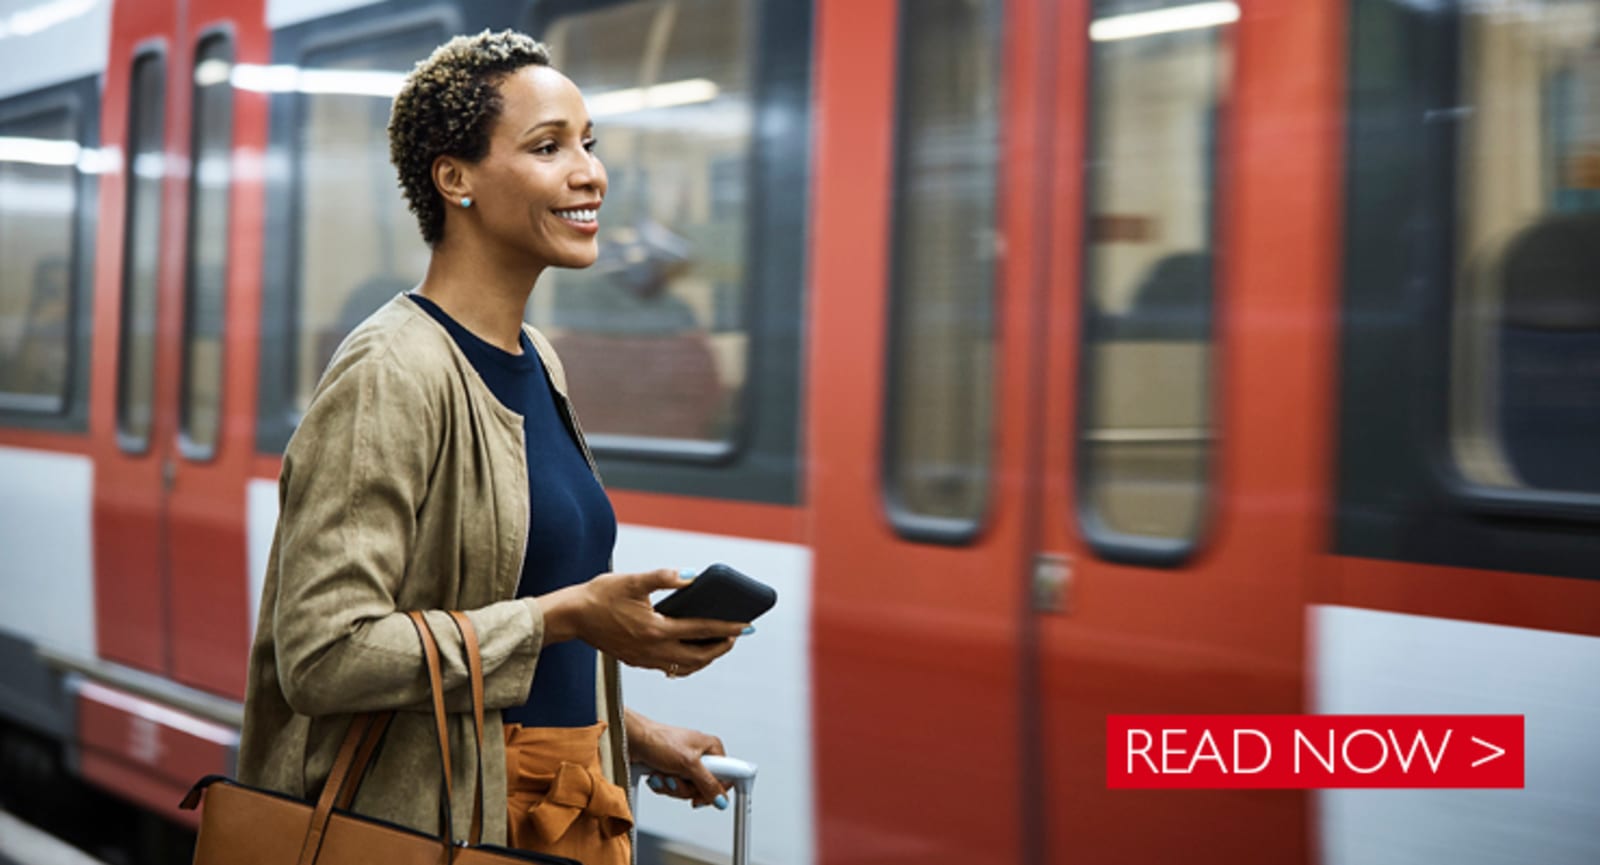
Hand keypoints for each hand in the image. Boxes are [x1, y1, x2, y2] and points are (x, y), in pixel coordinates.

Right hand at [540, 569, 746, 675]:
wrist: (571, 616)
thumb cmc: (600, 595)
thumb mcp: (633, 580)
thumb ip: (664, 578)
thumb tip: (692, 577)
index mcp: (655, 629)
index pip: (701, 631)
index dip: (727, 627)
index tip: (746, 625)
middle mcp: (652, 650)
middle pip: (698, 656)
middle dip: (721, 647)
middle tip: (736, 635)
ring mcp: (644, 659)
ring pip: (684, 667)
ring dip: (705, 657)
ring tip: (718, 643)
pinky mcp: (636, 661)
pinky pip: (669, 668)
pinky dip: (686, 662)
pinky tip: (689, 651)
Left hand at [626, 710, 730, 808]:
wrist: (632, 740)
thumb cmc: (658, 740)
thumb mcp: (688, 764)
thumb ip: (707, 784)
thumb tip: (721, 799)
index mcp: (711, 748)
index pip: (727, 777)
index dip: (715, 790)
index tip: (701, 796)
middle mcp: (700, 757)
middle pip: (704, 788)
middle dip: (685, 788)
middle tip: (675, 778)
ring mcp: (685, 765)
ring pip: (687, 791)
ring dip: (671, 786)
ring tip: (663, 774)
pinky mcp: (672, 772)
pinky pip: (674, 789)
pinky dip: (663, 785)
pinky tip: (657, 775)